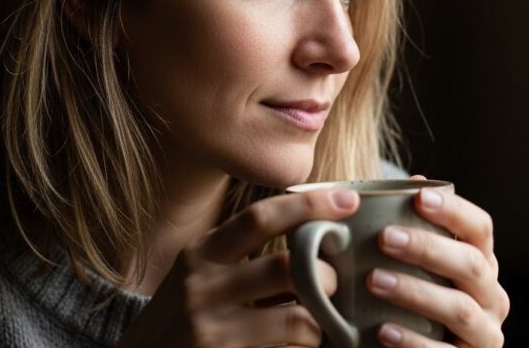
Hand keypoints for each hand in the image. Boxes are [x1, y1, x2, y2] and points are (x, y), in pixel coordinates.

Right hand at [116, 188, 360, 347]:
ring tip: (319, 326)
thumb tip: (312, 232)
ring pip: (297, 320)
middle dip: (326, 275)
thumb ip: (242, 254)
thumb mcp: (199, 275)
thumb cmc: (181, 318)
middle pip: (287, 267)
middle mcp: (201, 286)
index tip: (348, 199)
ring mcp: (210, 329)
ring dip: (321, 323)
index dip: (309, 205)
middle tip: (336, 283)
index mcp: (201, 253)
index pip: (260, 217)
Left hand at [367, 175, 509, 347]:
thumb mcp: (416, 266)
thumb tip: (410, 182)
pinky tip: (383, 330)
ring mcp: (485, 333)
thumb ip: (412, 230)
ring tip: (375, 280)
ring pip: (459, 308)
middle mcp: (491, 296)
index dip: (454, 211)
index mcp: (481, 263)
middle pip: (471, 265)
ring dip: (416, 292)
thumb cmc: (415, 301)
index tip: (419, 197)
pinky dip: (414, 341)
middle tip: (384, 238)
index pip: (480, 229)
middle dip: (428, 248)